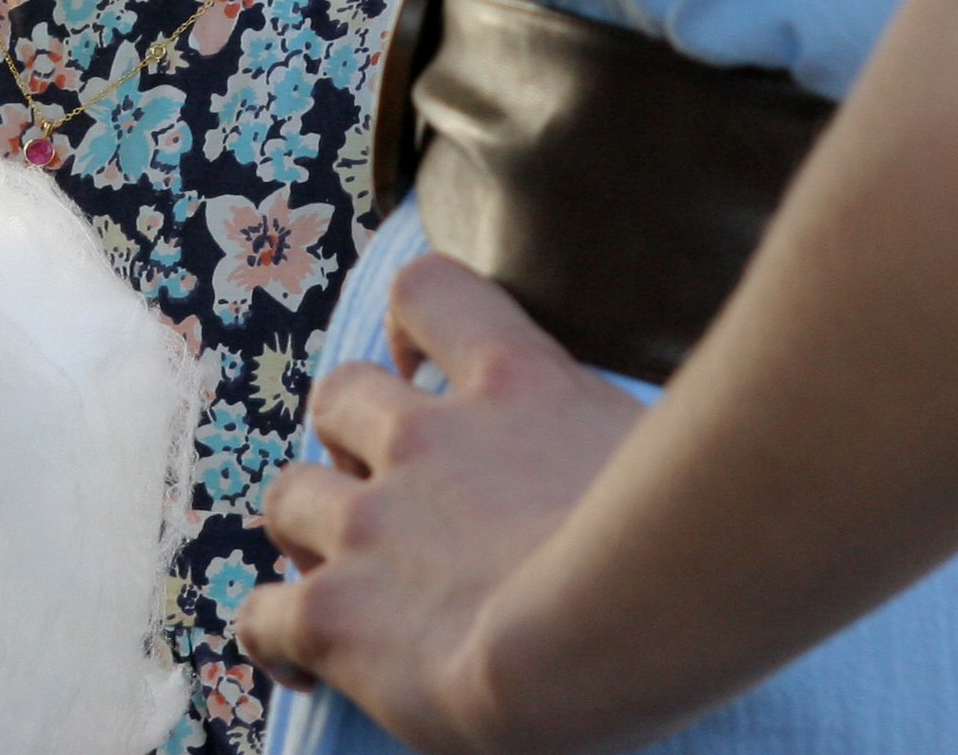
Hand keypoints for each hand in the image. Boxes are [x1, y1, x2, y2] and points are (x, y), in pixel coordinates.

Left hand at [238, 253, 646, 754]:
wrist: (611, 623)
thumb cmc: (689, 543)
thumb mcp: (679, 447)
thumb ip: (644, 435)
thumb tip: (695, 450)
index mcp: (515, 387)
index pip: (431, 293)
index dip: (408, 325)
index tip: (419, 365)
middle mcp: (425, 439)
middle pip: (338, 395)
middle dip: (349, 441)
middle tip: (388, 494)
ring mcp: (371, 523)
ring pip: (287, 495)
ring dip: (307, 528)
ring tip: (339, 574)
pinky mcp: (337, 610)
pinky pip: (262, 615)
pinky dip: (271, 636)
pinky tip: (304, 665)